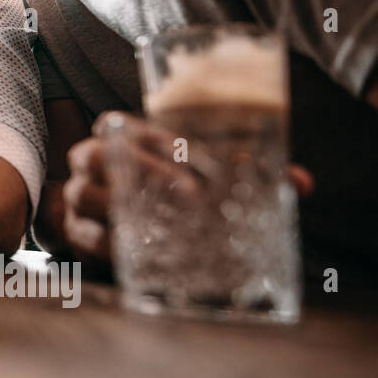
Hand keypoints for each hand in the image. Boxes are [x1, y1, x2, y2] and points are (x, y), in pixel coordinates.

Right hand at [61, 111, 314, 263]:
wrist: (101, 209)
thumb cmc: (158, 182)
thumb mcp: (191, 167)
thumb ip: (244, 171)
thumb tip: (301, 183)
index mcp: (119, 134)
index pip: (115, 123)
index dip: (144, 137)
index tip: (182, 153)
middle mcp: (91, 160)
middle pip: (95, 156)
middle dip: (140, 173)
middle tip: (188, 194)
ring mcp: (79, 196)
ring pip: (83, 196)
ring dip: (119, 212)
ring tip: (158, 228)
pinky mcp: (76, 233)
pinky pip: (84, 238)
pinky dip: (110, 247)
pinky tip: (137, 254)